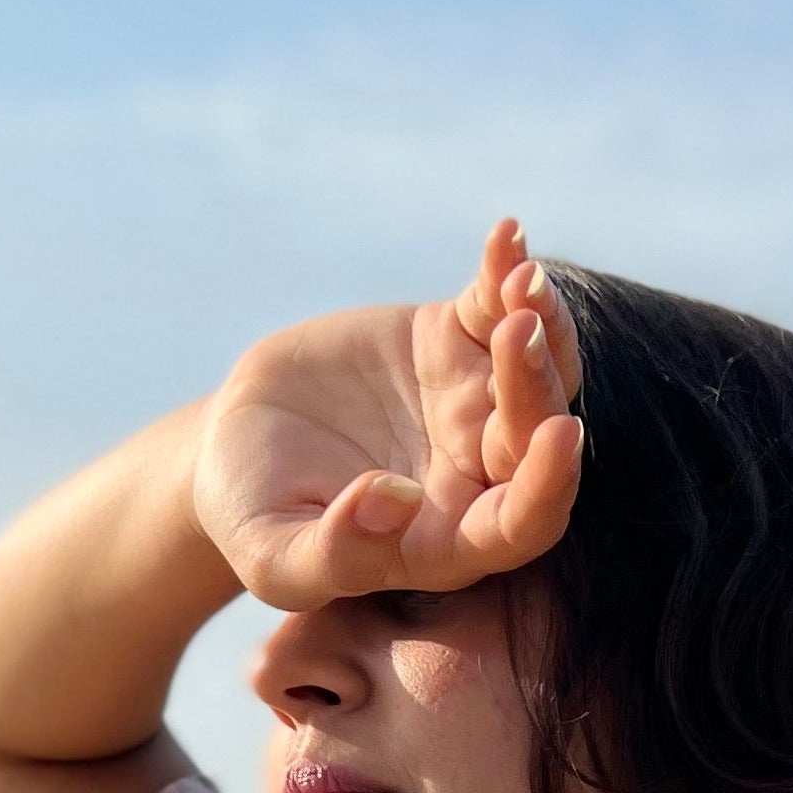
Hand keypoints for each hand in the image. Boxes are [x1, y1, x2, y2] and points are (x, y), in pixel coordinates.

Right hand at [192, 218, 584, 610]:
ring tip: (521, 280)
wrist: (234, 442)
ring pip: (538, 367)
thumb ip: (334, 552)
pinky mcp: (449, 342)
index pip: (522, 524)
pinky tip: (505, 234)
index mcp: (448, 540)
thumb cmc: (255, 518)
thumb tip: (394, 502)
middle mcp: (476, 473)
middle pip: (533, 434)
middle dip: (534, 385)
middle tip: (517, 331)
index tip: (559, 436)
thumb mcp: (274, 557)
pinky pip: (492, 306)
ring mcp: (469, 404)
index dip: (548, 485)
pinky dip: (503, 270)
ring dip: (542, 326)